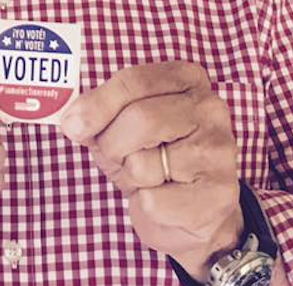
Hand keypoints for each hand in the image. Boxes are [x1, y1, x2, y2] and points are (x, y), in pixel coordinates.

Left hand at [60, 61, 243, 280]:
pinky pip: (154, 201)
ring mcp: (220, 150)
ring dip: (132, 178)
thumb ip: (98, 115)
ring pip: (143, 164)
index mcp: (187, 79)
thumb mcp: (120, 127)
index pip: (134, 80)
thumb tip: (73, 121)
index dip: (97, 105)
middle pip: (139, 118)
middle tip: (118, 158)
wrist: (192, 212)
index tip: (72, 125)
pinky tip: (166, 199)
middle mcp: (211, 108)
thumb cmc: (153, 160)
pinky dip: (146, 206)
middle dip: (113, 145)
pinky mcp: (220, 194)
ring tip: (150, 178)